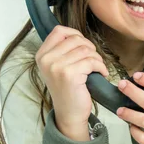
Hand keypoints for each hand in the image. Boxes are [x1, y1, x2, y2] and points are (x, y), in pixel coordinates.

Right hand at [35, 25, 108, 140]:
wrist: (69, 113)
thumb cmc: (68, 88)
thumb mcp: (58, 66)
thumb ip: (63, 50)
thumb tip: (77, 34)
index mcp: (42, 55)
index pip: (59, 30)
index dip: (75, 34)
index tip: (84, 45)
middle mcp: (46, 59)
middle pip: (76, 39)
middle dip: (90, 48)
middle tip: (93, 60)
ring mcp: (56, 66)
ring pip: (86, 50)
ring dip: (97, 58)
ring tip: (97, 68)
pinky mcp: (70, 74)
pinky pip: (92, 61)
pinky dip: (101, 67)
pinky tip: (102, 73)